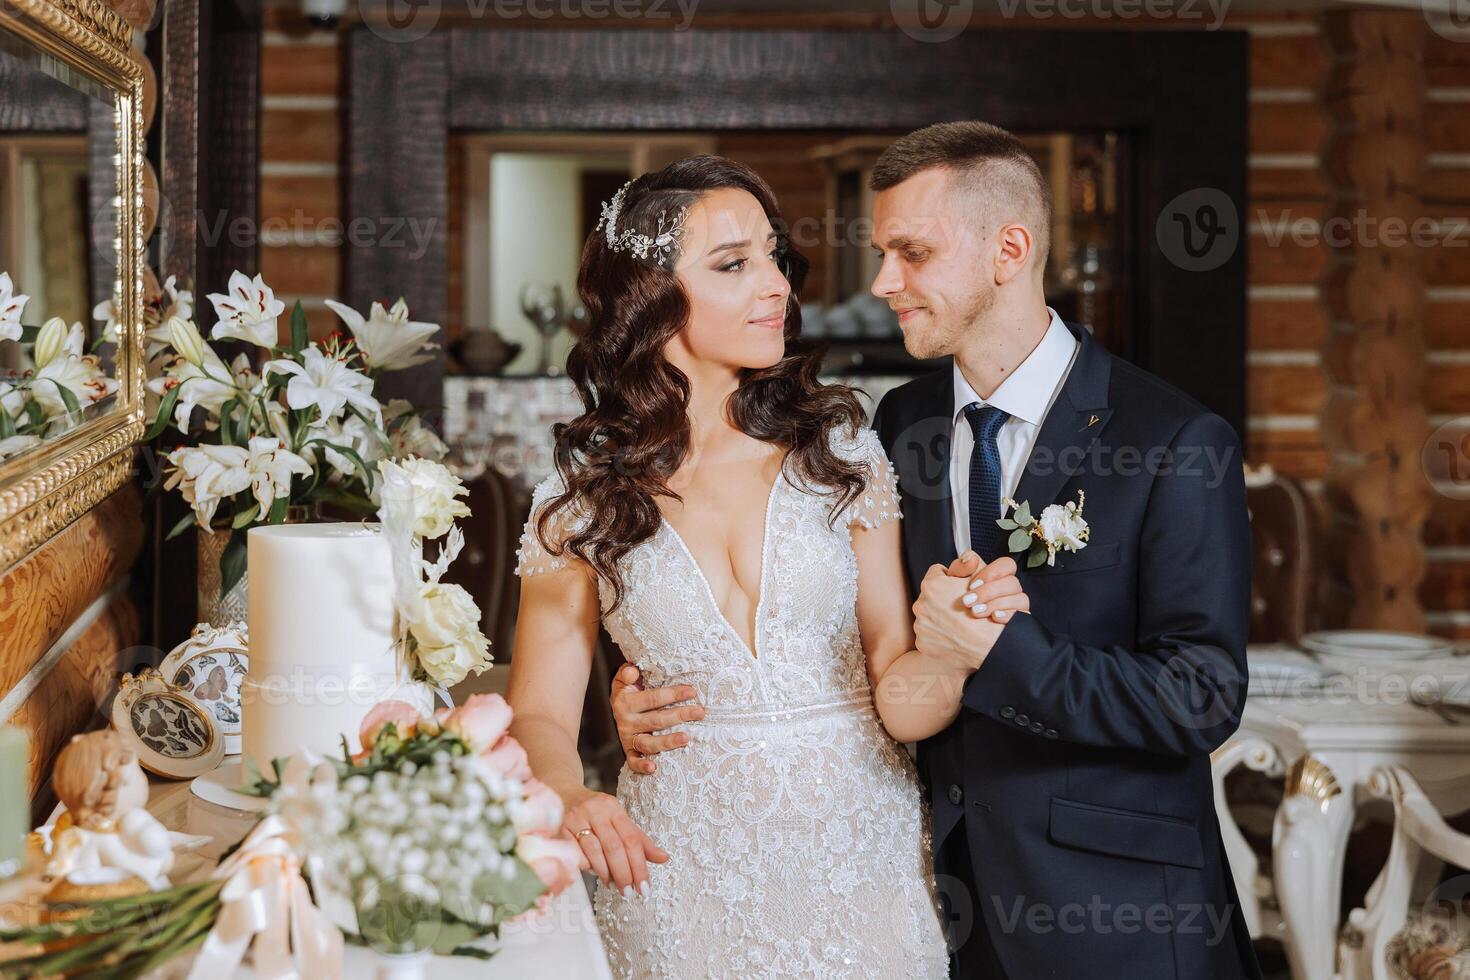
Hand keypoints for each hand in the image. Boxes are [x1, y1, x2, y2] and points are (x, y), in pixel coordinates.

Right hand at [562, 787, 669, 895]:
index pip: (631, 839)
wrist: (560, 793)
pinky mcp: (559, 829)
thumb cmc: (594, 812)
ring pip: (594, 851)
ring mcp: (575, 819)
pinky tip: (592, 872)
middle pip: (614, 847)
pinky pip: (574, 854)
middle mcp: (595, 810)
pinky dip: (586, 867)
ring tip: (613, 885)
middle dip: (624, 874)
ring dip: (605, 873)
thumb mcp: (617, 819)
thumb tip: (664, 858)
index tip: (645, 887)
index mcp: (613, 807)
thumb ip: (639, 840)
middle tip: (629, 892)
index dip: (640, 866)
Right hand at [610, 663, 704, 774]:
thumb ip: (627, 672)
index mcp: (625, 702)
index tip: (692, 692)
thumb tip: (632, 671)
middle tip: (700, 712)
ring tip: (686, 738)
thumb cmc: (629, 688)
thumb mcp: (624, 677)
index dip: (673, 695)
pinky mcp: (629, 750)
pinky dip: (641, 766)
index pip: (653, 699)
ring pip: (648, 743)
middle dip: (680, 715)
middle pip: (656, 720)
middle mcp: (626, 721)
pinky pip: (633, 761)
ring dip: (667, 741)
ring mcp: (628, 737)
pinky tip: (653, 768)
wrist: (617, 705)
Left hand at [912, 555, 1025, 671]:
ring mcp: (920, 625)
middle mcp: (920, 604)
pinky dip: (939, 635)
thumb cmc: (985, 612)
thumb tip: (966, 557)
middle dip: (943, 599)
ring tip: (958, 623)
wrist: (989, 646)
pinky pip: (929, 634)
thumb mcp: (980, 580)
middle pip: (931, 595)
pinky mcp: (923, 643)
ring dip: (940, 617)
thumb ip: (968, 565)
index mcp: (932, 585)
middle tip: (961, 606)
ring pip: (929, 615)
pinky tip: (954, 636)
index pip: (937, 573)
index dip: (951, 579)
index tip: (959, 587)